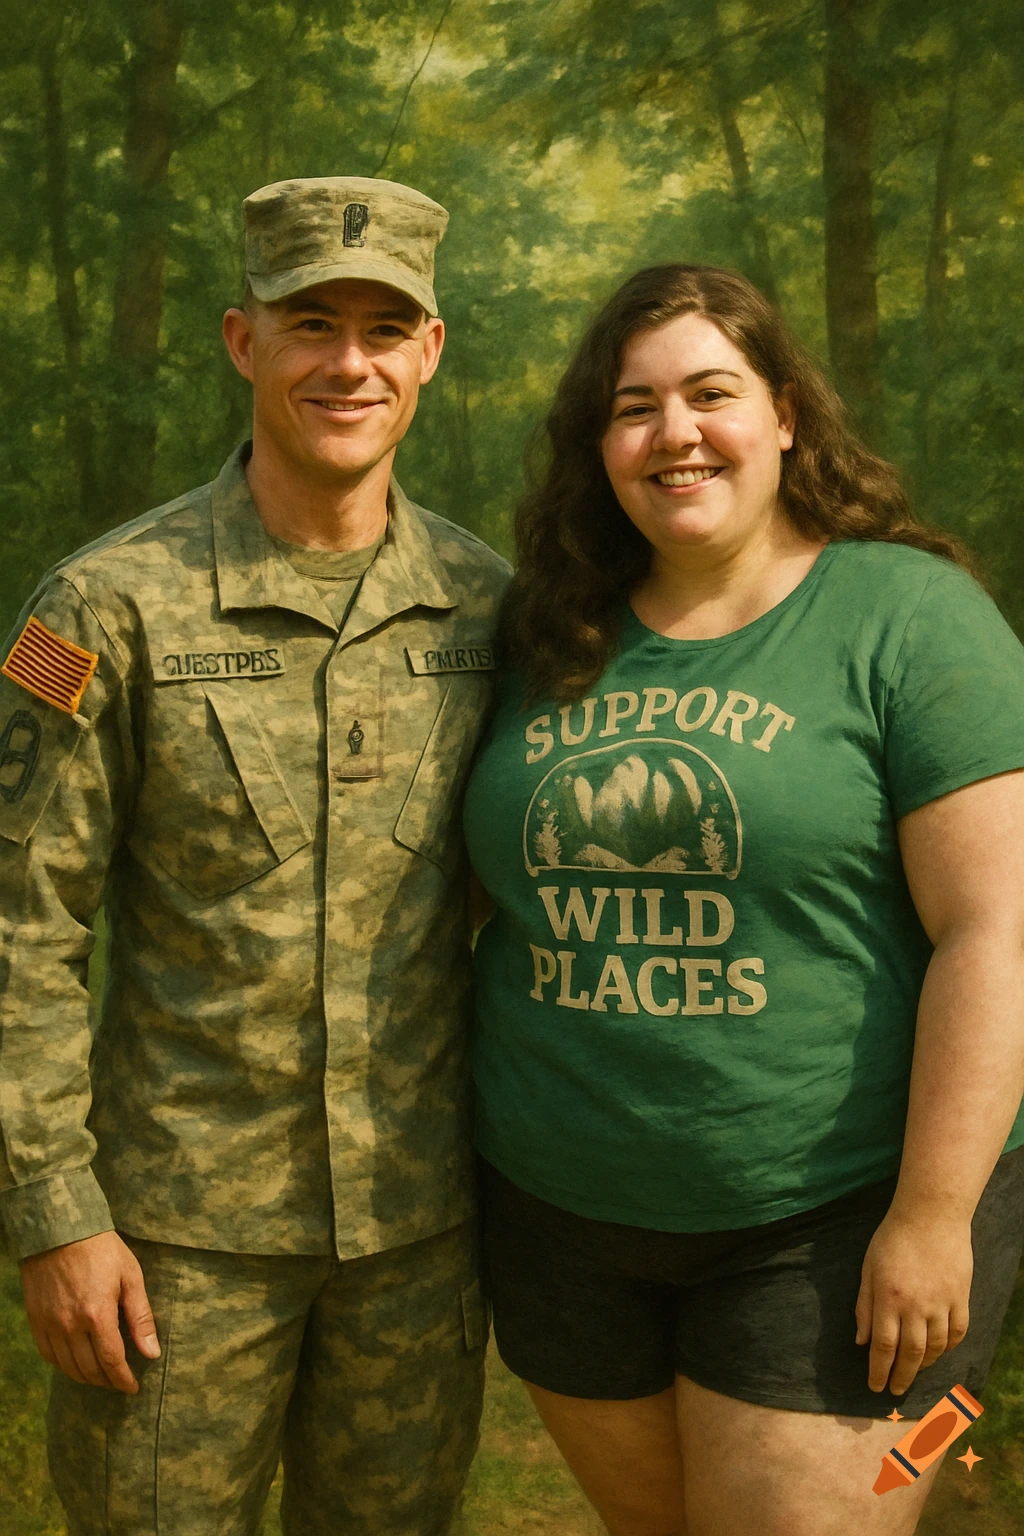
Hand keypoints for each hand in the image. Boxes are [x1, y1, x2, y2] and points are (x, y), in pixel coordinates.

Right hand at [19, 1230, 160, 1393]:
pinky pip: (48, 1355)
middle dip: (107, 1380)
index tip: (132, 1388)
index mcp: (98, 1314)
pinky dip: (63, 1366)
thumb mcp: (131, 1276)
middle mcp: (70, 1325)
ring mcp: (49, 1324)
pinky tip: (75, 1363)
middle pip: (89, 1369)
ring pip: (67, 1367)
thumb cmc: (101, 1250)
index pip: (112, 1361)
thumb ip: (141, 1317)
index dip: (123, 1379)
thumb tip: (152, 1353)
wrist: (60, 1230)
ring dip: (86, 1377)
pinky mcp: (35, 1320)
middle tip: (118, 1381)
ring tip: (100, 1376)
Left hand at [855, 1209, 972, 1395]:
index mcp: (889, 1298)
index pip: (883, 1346)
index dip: (879, 1371)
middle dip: (902, 1376)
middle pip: (911, 1353)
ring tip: (915, 1370)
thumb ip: (864, 1305)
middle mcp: (916, 1306)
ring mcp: (942, 1303)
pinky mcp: (961, 1297)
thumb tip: (861, 1341)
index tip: (875, 1387)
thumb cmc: (893, 1238)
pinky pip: (958, 1332)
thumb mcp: (869, 1268)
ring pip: (936, 1347)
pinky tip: (940, 1352)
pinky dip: (949, 1347)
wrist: (930, 1215)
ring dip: (925, 1364)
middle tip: (896, 1390)